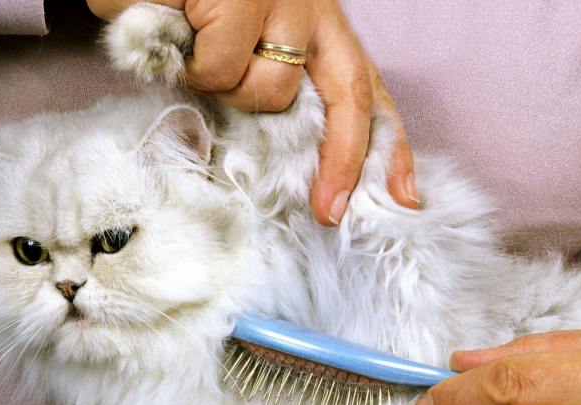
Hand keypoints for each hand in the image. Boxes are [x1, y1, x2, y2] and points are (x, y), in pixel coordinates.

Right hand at [88, 0, 418, 225]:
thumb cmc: (182, 5)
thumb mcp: (236, 47)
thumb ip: (266, 83)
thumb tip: (298, 161)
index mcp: (317, 21)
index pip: (366, 86)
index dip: (388, 144)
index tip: (403, 196)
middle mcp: (310, 6)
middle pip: (347, 97)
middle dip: (341, 161)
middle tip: (325, 209)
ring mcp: (278, 0)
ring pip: (270, 91)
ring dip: (225, 89)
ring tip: (194, 50)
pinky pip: (222, 69)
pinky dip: (191, 66)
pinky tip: (177, 31)